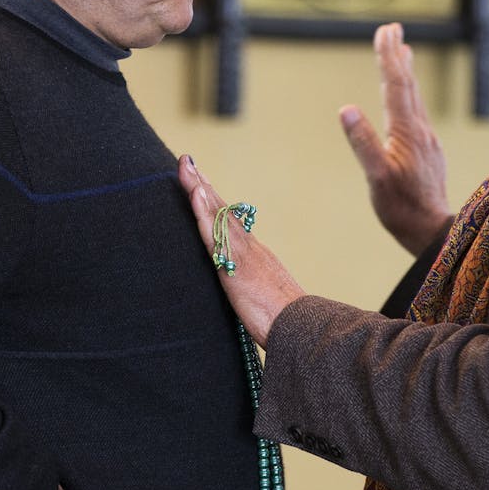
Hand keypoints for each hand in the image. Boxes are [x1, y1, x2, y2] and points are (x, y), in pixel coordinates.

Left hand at [178, 155, 305, 345]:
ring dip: (199, 188)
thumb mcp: (267, 299)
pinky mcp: (235, 265)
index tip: (201, 182)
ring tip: (186, 165)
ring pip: (218, 215)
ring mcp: (243, 253)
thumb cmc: (285, 321)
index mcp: (255, 255)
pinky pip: (215, 234)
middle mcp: (249, 247)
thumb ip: (256, 289)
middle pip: (223, 210)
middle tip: (186, 160)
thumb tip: (251, 292)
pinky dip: (204, 212)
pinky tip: (196, 193)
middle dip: (202, 184)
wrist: (301, 329)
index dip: (214, 201)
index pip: (231, 222)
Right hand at [340, 23, 452, 254]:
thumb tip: (346, 109)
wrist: (431, 231)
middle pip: (409, 85)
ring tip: (404, 51)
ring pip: (415, 98)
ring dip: (407, 72)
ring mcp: (427, 140)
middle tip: (392, 28)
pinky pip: (417, 112)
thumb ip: (362, 142)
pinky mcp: (428, 151)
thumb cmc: (401, 208)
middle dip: (398, 55)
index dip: (388, 57)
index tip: (384, 31)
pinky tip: (408, 99)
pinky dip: (410, 94)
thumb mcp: (376, 177)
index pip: (396, 85)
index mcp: (407, 132)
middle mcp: (421, 130)